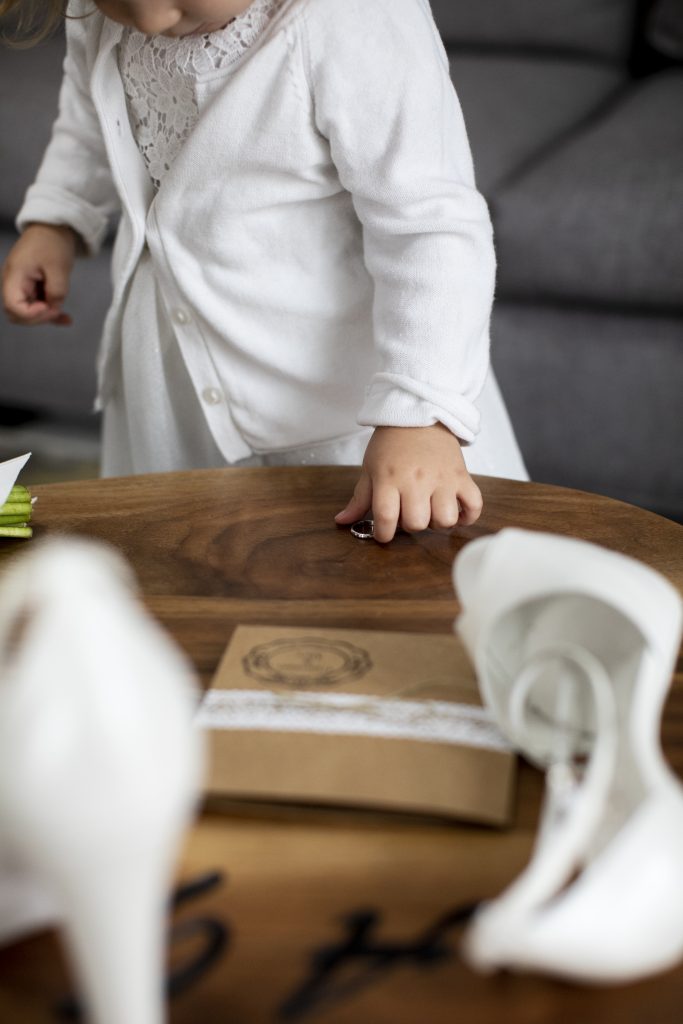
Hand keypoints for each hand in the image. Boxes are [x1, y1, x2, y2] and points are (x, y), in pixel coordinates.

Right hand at [2, 223, 77, 326]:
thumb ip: (56, 291)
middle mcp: (13, 283)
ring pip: (28, 312)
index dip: (32, 314)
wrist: (53, 227)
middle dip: (37, 318)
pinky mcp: (31, 286)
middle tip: (57, 310)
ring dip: (45, 317)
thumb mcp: (58, 268)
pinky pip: (37, 305)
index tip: (49, 307)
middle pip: (17, 313)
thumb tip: (53, 308)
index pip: (13, 307)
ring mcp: (21, 285)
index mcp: (14, 276)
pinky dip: (50, 312)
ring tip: (65, 316)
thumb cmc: (52, 242)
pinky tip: (65, 318)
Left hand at [335, 424, 482, 542]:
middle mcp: (416, 480)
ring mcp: (442, 478)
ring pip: (445, 519)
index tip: (384, 533)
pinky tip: (457, 514)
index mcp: (389, 478)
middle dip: (410, 527)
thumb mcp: (370, 468)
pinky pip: (473, 504)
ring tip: (432, 512)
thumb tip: (342, 521)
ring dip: (438, 523)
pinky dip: (468, 516)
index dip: (383, 534)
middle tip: (408, 515)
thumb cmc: (391, 443)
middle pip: (416, 523)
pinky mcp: (462, 476)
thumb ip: (359, 498)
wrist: (419, 413)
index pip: (386, 519)